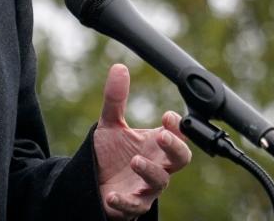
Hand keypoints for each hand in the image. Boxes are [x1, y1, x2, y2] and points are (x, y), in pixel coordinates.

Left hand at [93, 64, 191, 219]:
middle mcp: (156, 166)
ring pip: (159, 183)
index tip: (167, 116)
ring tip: (135, 161)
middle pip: (180, 159)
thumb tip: (119, 67)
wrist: (92, 181)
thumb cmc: (110, 154)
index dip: (177, 126)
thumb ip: (116, 99)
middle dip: (175, 148)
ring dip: (150, 172)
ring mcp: (145, 187)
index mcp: (154, 145)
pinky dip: (124, 202)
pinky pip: (134, 207)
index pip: (177, 135)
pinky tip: (113, 195)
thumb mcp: (110, 124)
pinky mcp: (131, 205)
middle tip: (162, 136)